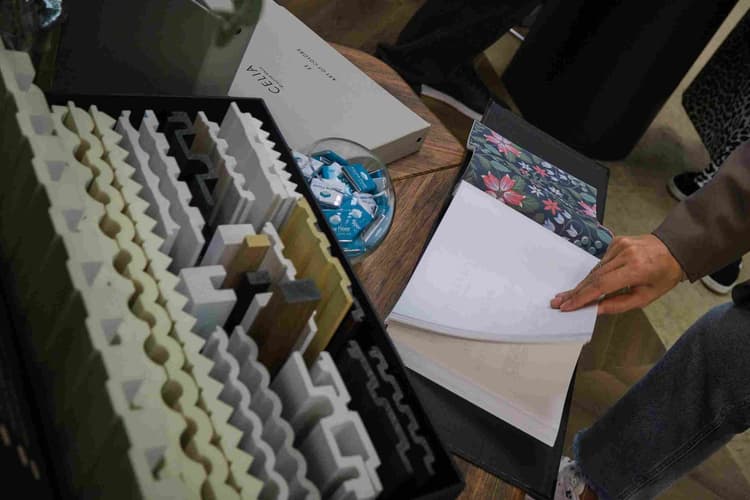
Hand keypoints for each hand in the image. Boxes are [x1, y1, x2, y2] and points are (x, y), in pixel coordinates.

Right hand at [550, 235, 683, 314]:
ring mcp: (619, 245)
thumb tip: (595, 309)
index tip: (567, 306)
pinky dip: (593, 275)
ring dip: (581, 285)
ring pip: (595, 269)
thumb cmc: (663, 276)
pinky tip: (585, 285)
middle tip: (557, 302)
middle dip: (575, 292)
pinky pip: (600, 262)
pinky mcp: (616, 241)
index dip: (582, 297)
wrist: (674, 249)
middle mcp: (625, 254)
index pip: (602, 285)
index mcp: (636, 269)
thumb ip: (619, 304)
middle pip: (594, 276)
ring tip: (566, 297)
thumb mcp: (646, 297)